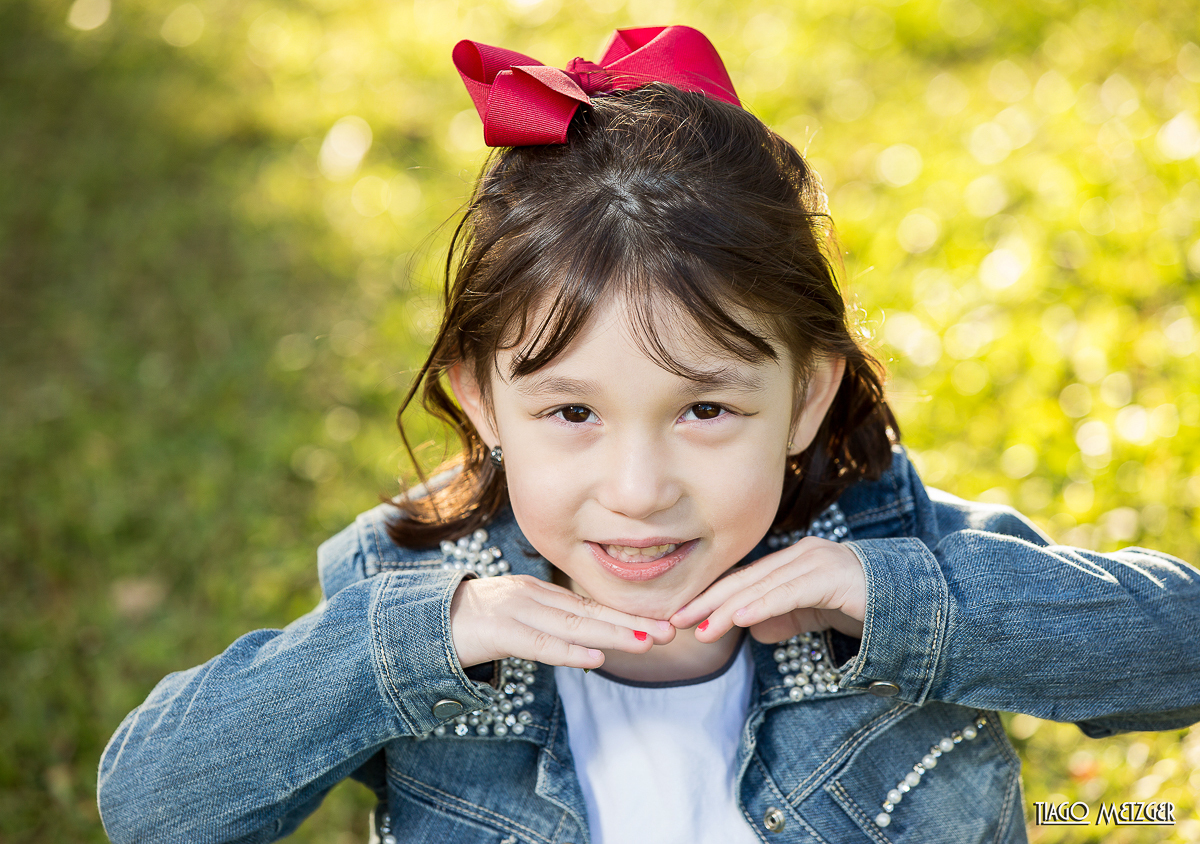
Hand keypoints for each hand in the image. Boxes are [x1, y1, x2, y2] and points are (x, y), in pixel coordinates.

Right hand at [450, 575, 675, 668]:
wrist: (422, 621)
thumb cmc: (471, 624)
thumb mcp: (517, 620)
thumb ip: (550, 628)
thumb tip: (590, 646)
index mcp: (540, 594)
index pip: (591, 606)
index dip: (627, 615)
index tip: (661, 623)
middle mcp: (533, 596)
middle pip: (590, 612)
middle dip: (632, 622)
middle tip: (669, 631)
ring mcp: (515, 611)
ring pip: (572, 626)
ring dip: (612, 635)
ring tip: (645, 642)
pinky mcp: (497, 631)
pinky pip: (540, 643)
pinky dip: (570, 651)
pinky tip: (596, 658)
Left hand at [670, 537, 865, 642]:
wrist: (920, 607)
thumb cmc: (867, 609)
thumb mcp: (816, 617)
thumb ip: (786, 619)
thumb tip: (752, 631)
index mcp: (794, 561)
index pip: (744, 580)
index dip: (711, 598)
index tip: (681, 617)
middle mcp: (802, 554)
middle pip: (745, 579)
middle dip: (706, 601)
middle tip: (673, 620)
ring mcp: (818, 561)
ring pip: (761, 586)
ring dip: (726, 609)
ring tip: (698, 628)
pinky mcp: (834, 576)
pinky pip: (790, 593)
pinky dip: (761, 605)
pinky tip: (737, 619)